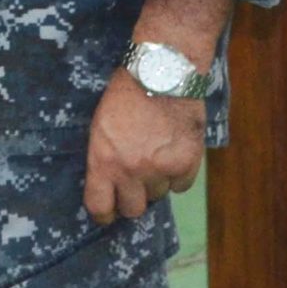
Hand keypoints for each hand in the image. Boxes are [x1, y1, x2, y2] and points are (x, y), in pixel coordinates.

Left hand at [83, 69, 206, 224]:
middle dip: (133, 198)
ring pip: (159, 195)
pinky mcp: (187, 164)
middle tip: (135, 182)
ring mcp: (161, 169)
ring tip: (156, 153)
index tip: (107, 214)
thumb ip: (105, 159)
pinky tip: (173, 152)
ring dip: (156, 182)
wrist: (161, 73)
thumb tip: (111, 186)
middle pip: (133, 209)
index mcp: (104, 160)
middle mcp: (132, 171)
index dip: (103, 214)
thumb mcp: (101, 127)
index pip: (100, 206)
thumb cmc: (125, 95)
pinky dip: (178, 174)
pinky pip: (181, 186)